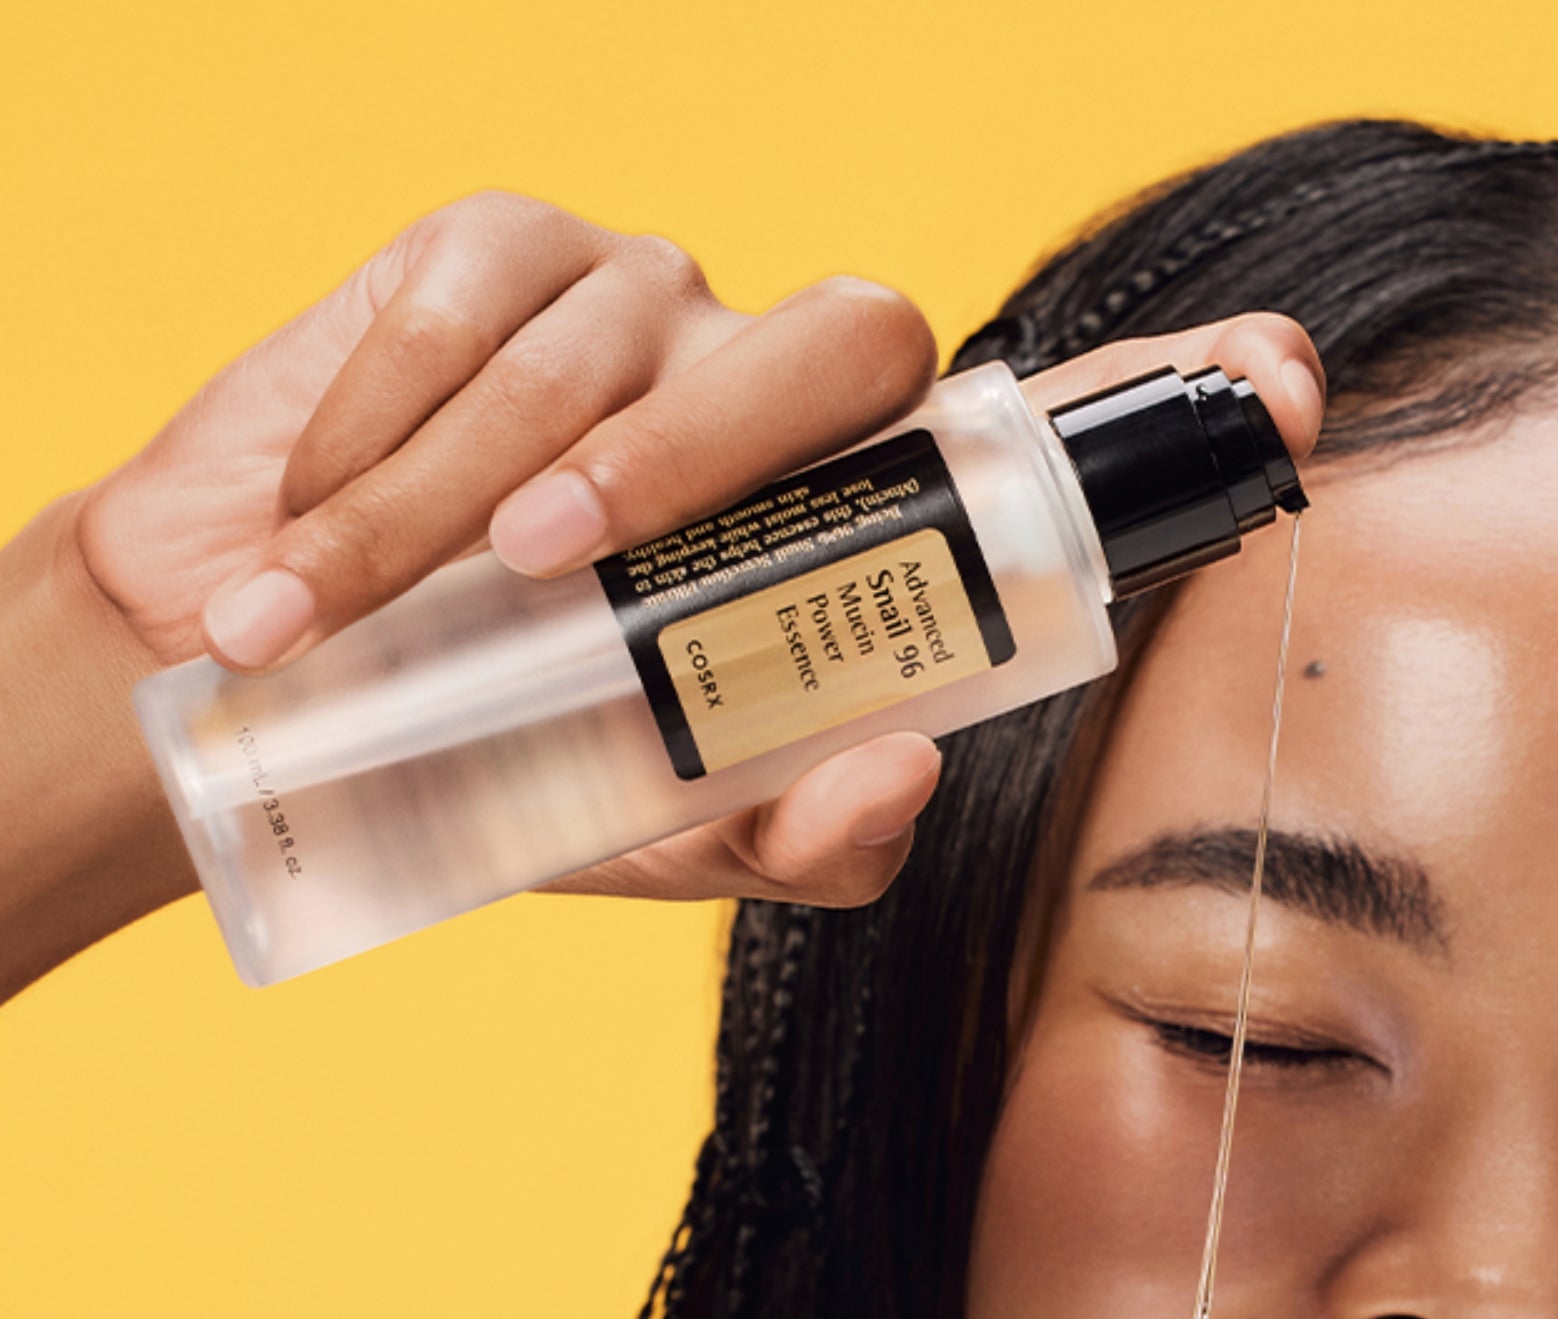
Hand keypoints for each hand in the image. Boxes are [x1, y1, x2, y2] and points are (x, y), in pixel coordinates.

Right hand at [70, 192, 1324, 911]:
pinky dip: (390, 415)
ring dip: (478, 473)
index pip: (1033, 440)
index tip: (1283, 378)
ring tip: (348, 608)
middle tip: (556, 566)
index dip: (1161, 398)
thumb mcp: (665, 836)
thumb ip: (800, 835)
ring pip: (631, 330)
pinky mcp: (505, 243)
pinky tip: (318, 521)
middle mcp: (787, 401)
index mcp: (849, 531)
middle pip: (847, 342)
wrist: (275, 700)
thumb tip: (906, 776)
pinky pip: (481, 288)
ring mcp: (653, 303)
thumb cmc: (506, 760)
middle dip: (695, 447)